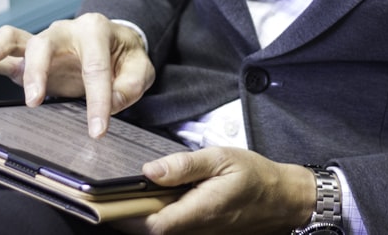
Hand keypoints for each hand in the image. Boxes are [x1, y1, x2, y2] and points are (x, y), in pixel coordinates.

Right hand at [0, 13, 153, 136]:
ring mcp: (40, 42)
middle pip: (43, 46)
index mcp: (95, 30)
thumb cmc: (125, 56)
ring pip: (12, 40)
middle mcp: (62, 31)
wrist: (116, 41)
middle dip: (38, 72)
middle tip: (36, 100)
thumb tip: (110, 103)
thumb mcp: (140, 69)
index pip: (95, 67)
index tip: (98, 130)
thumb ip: (130, 85)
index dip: (98, 101)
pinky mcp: (24, 57)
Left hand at [116, 147, 315, 234]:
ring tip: (126, 195)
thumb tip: (149, 171)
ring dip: (141, 217)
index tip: (104, 201)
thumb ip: (184, 165)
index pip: (151, 225)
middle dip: (127, 215)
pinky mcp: (203, 234)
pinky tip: (154, 200)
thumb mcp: (221, 159)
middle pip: (150, 232)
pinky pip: (174, 230)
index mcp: (199, 211)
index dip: (124, 216)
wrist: (283, 199)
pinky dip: (158, 217)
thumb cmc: (255, 176)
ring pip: (160, 232)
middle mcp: (197, 230)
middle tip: (108, 194)